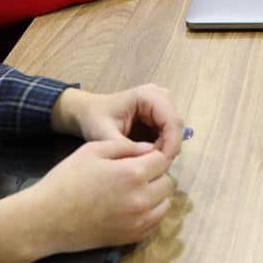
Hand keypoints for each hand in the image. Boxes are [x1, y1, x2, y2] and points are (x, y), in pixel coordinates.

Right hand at [0, 138, 177, 262]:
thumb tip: (149, 149)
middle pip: (167, 183)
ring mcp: (138, 222)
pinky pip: (155, 223)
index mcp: (133, 174)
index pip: (162, 160)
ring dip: (155, 195)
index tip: (139, 158)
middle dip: (155, 175)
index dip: (151, 156)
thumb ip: (125, 147)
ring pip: (165, 204)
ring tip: (133, 191)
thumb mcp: (92, 150)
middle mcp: (142, 199)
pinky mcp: (132, 238)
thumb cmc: (66, 180)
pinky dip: (150, 213)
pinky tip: (131, 207)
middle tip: (134, 174)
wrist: (46, 219)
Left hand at [50, 84, 186, 164]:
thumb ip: (126, 147)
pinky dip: (161, 147)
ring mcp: (162, 105)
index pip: (172, 120)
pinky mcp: (160, 115)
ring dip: (166, 148)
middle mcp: (160, 96)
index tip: (162, 164)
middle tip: (155, 167)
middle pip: (176, 126)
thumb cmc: (94, 120)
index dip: (172, 143)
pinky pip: (168, 134)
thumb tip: (150, 158)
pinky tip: (148, 157)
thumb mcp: (104, 135)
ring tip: (150, 163)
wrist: (87, 113)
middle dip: (169, 147)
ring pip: (174, 131)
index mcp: (148, 96)